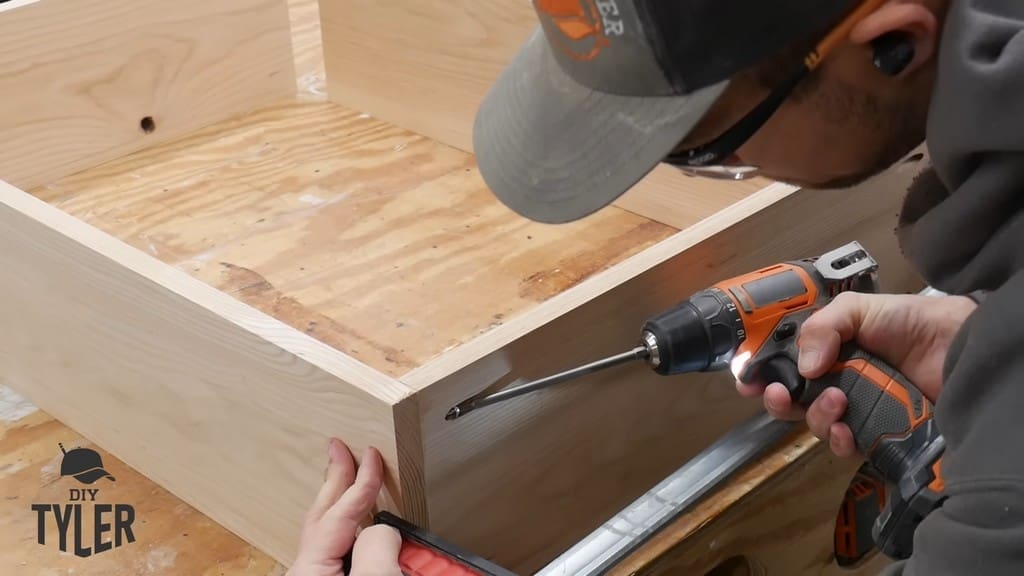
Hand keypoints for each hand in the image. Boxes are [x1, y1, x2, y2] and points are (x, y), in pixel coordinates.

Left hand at [287, 438, 402, 575]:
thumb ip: (378, 544)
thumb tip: (386, 529)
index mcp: (311, 569)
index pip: (339, 512)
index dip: (360, 481)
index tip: (372, 456)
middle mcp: (312, 572)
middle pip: (324, 515)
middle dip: (337, 481)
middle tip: (339, 449)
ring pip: (334, 533)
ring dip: (346, 503)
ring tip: (350, 479)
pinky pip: (344, 551)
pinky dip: (356, 529)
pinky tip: (363, 523)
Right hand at [736, 292, 976, 457]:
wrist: (959, 347)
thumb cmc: (911, 322)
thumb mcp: (858, 310)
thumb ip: (822, 328)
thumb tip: (802, 367)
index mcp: (827, 351)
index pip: (783, 367)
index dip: (761, 375)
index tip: (746, 381)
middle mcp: (836, 381)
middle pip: (791, 402)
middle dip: (777, 401)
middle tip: (780, 396)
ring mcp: (856, 409)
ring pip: (816, 424)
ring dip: (817, 417)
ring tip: (837, 401)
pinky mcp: (877, 433)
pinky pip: (846, 446)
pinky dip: (840, 440)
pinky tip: (849, 428)